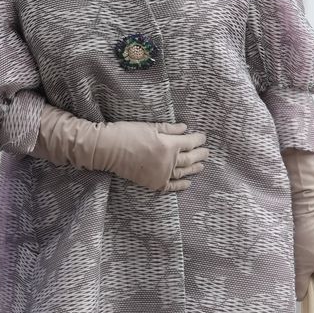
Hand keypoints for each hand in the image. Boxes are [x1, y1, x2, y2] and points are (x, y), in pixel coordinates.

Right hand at [34, 106, 208, 192]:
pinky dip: (180, 186)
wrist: (107, 150)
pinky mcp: (152, 183)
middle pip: (189, 158)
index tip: (203, 137)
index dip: (198, 139)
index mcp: (169, 145)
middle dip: (200, 154)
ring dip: (193, 169)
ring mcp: (161, 174)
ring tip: (201, 166)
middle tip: (206, 152)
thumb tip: (185, 128)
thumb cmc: (127, 133)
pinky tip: (187, 183)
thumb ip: (170, 129)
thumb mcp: (150, 126)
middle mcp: (169, 161)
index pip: (190, 142)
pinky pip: (170, 186)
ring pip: (183, 172)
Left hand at [282, 149, 313, 305]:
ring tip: (280, 280)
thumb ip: (298, 285)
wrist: (301, 207)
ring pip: (308, 271)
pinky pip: (304, 260)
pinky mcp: (311, 242)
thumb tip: (298, 298)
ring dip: (295, 277)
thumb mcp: (298, 266)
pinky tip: (280, 265)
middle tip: (287, 297)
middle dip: (303, 290)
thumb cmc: (301, 238)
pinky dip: (294, 265)